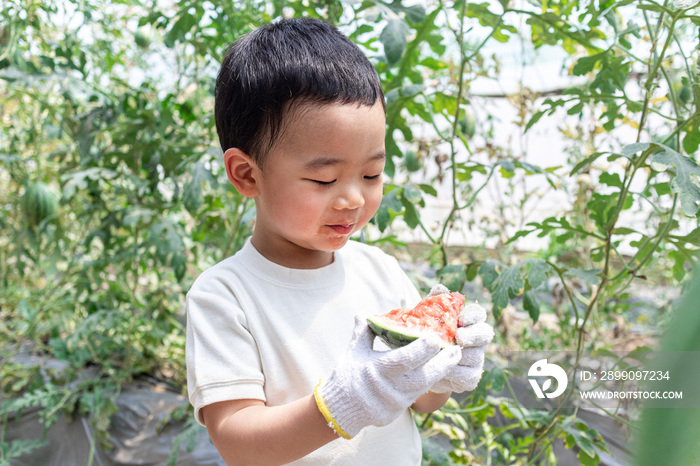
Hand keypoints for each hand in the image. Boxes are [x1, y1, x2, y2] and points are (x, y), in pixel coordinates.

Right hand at [314, 316, 460, 438]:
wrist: (338, 409)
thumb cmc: (346, 376)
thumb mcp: (353, 351)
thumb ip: (362, 331)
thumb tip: (365, 311)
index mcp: (376, 370)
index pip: (403, 359)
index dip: (421, 349)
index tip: (436, 337)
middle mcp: (388, 388)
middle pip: (422, 376)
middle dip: (442, 363)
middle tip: (457, 349)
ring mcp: (394, 402)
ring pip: (424, 387)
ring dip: (441, 372)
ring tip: (454, 357)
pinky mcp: (397, 412)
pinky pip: (417, 395)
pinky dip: (429, 382)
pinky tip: (440, 370)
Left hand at [428, 285, 494, 393]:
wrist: (420, 366)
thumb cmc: (426, 336)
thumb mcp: (426, 319)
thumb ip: (434, 304)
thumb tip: (440, 288)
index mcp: (468, 322)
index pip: (478, 313)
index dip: (473, 315)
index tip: (462, 318)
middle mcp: (477, 339)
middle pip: (485, 333)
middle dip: (474, 335)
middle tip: (459, 337)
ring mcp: (476, 359)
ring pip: (474, 357)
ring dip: (458, 356)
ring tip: (441, 356)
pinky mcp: (471, 377)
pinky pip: (467, 376)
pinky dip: (453, 374)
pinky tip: (441, 371)